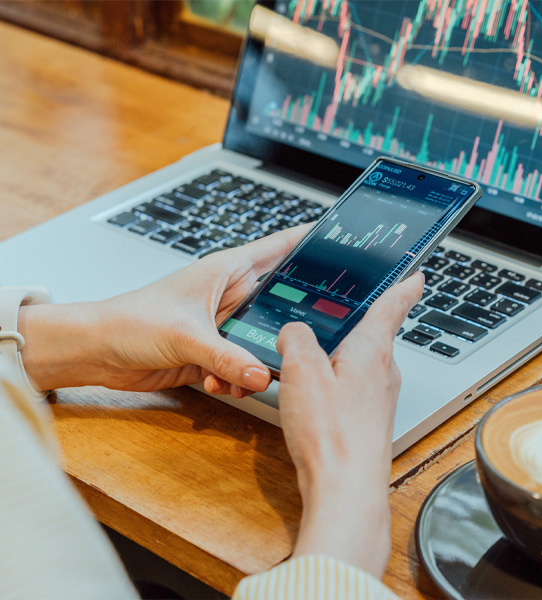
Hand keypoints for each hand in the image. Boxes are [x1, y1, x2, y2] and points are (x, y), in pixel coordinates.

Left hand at [19, 227, 308, 394]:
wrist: (97, 352)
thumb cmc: (130, 321)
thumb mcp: (187, 336)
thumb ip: (229, 358)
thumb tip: (264, 374)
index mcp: (227, 271)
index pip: (279, 247)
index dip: (310, 241)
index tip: (342, 241)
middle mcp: (231, 296)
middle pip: (280, 301)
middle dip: (291, 322)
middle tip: (306, 337)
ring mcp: (224, 326)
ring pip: (264, 341)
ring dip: (258, 361)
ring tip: (241, 374)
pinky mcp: (214, 353)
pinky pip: (243, 366)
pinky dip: (238, 378)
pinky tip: (218, 383)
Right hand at [275, 271, 423, 577]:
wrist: (346, 489)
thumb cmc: (332, 434)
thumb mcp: (302, 371)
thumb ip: (296, 339)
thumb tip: (294, 333)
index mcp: (373, 349)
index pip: (394, 304)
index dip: (405, 285)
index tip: (417, 273)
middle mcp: (385, 372)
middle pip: (375, 335)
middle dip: (359, 321)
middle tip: (341, 309)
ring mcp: (380, 399)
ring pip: (363, 364)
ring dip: (344, 355)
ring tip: (316, 352)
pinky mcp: (369, 422)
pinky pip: (354, 389)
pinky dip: (338, 382)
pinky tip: (316, 393)